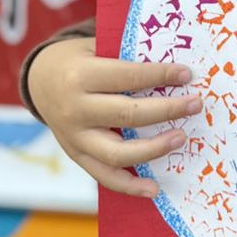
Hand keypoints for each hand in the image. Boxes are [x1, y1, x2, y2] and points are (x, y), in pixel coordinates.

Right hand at [27, 36, 202, 196]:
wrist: (41, 79)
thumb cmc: (81, 59)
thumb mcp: (96, 47)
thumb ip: (127, 56)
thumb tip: (174, 65)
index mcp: (81, 76)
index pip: (128, 77)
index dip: (160, 75)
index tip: (187, 74)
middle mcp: (75, 109)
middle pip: (127, 115)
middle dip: (167, 110)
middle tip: (196, 104)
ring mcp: (73, 137)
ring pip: (117, 152)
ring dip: (154, 149)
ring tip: (181, 138)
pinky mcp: (76, 155)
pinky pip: (104, 176)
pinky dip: (130, 186)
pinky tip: (154, 189)